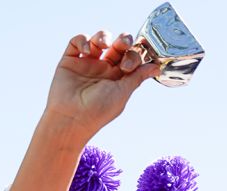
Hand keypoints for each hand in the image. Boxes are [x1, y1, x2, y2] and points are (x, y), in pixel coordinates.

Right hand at [45, 30, 159, 136]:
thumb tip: (157, 67)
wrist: (71, 118)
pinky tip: (88, 50)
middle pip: (117, 46)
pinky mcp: (69, 61)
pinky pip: (77, 42)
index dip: (134, 55)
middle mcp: (103, 70)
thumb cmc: (98, 110)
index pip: (131, 58)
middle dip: (124, 40)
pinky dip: (83, 40)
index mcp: (118, 79)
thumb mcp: (123, 92)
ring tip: (105, 44)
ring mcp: (86, 65)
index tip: (130, 66)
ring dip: (104, 36)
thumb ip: (138, 76)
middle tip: (124, 44)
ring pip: (98, 40)